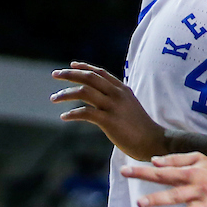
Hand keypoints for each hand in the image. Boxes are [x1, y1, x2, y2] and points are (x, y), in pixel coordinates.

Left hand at [50, 62, 167, 161]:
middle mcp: (117, 94)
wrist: (153, 141)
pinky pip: (86, 113)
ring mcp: (113, 106)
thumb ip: (117, 99)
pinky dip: (72, 113)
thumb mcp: (130, 106)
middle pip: (89, 77)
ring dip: (66, 93)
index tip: (71, 65)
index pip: (100, 72)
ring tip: (54, 98)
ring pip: (84, 92)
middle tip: (55, 74)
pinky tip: (64, 116)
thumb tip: (101, 99)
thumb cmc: (141, 127)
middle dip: (70, 74)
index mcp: (122, 89)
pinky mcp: (109, 121)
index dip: (84, 67)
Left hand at [122, 151, 206, 206]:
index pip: (163, 172)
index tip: (124, 171)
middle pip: (174, 194)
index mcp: (191, 173)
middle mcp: (198, 188)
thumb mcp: (199, 159)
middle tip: (139, 203)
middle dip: (157, 198)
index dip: (143, 171)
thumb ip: (176, 160)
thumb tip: (154, 161)